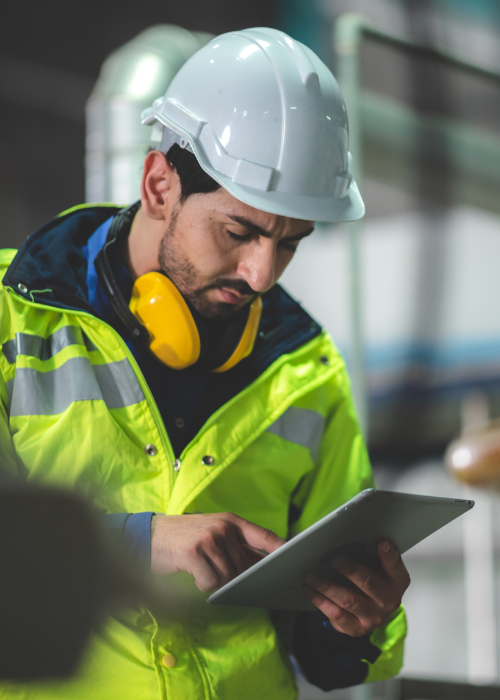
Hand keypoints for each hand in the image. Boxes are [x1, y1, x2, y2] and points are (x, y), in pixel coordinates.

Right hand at [151, 512, 284, 591]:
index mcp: (231, 521)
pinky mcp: (193, 552)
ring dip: (215, 582)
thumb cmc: (185, 538)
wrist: (150, 534)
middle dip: (234, 578)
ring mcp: (208, 539)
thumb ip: (237, 547)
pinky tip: (192, 574)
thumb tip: (262, 566)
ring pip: (227, 577)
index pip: (263, 535)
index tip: (294, 558)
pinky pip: (209, 582)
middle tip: (215, 574)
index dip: (280, 548)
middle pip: (244, 567)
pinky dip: (202, 585)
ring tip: (201, 571)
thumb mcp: (213, 533)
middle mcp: (222, 527)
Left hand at [304, 540, 409, 636]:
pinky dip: (320, 600)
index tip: (381, 543)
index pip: (395, 566)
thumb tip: (345, 540)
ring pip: (348, 600)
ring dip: (326, 586)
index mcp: (397, 581)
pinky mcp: (357, 628)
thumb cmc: (369, 580)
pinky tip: (309, 589)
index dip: (389, 555)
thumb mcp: (375, 567)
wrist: (367, 612)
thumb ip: (369, 555)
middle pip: (369, 583)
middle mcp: (389, 601)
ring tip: (310, 575)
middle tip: (334, 558)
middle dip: (350, 569)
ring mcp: (374, 617)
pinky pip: (336, 614)